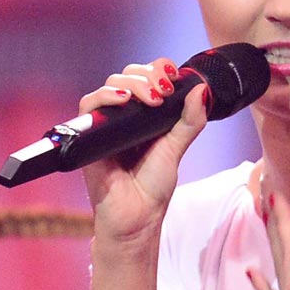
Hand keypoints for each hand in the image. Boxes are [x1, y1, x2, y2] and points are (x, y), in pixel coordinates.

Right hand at [77, 58, 212, 247]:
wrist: (134, 219)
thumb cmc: (152, 190)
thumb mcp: (176, 149)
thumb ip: (190, 121)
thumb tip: (201, 90)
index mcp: (145, 118)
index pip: (147, 79)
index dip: (157, 70)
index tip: (171, 77)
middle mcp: (124, 118)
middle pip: (128, 76)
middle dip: (146, 75)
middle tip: (162, 91)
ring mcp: (106, 125)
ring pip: (110, 86)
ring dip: (130, 83)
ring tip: (149, 98)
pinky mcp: (88, 135)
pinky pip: (89, 105)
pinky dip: (105, 96)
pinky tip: (122, 100)